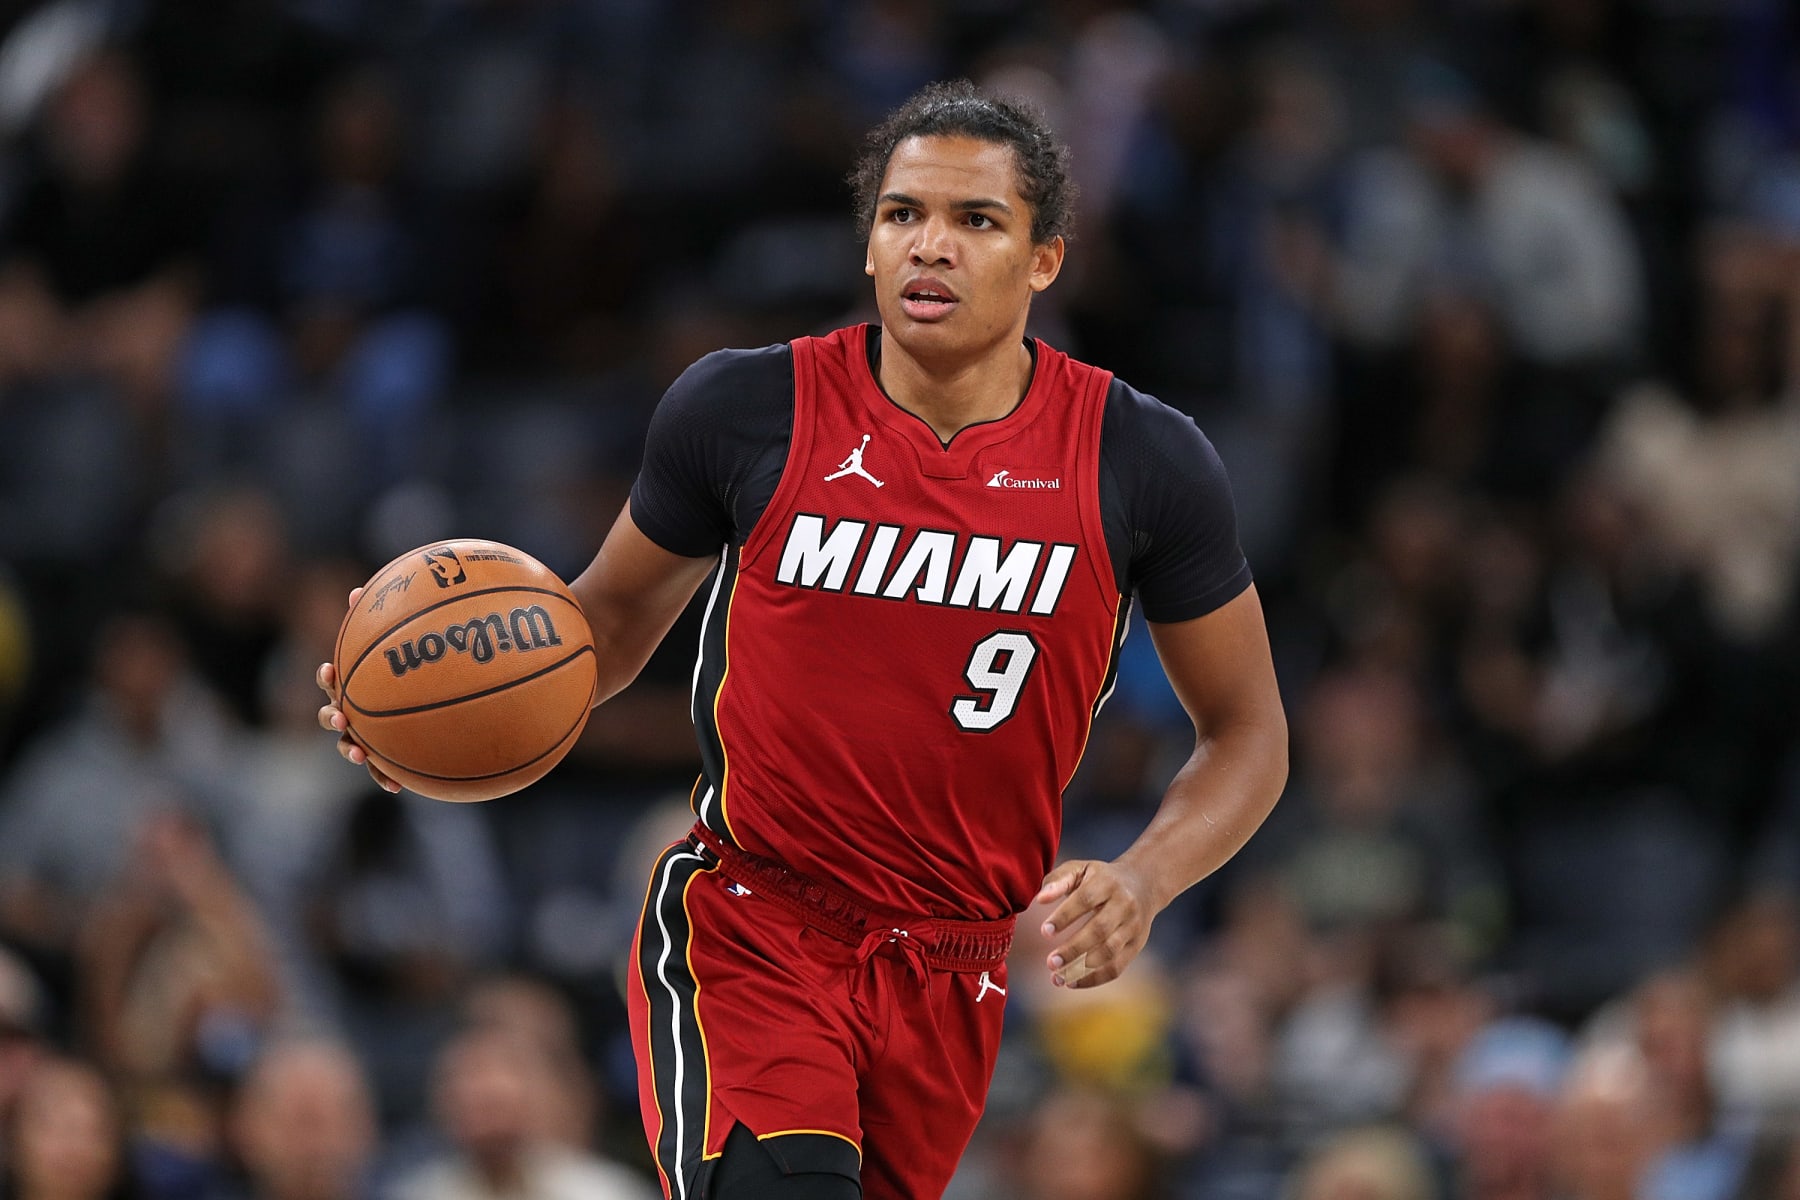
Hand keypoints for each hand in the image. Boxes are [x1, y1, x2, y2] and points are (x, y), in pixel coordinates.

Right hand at [316, 587, 399, 793]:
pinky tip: (397, 787)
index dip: (328, 675)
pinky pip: (380, 770)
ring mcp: (364, 736)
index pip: (332, 678)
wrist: (430, 708)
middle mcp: (352, 710)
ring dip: (350, 750)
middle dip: (332, 717)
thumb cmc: (408, 670)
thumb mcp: (400, 644)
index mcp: (353, 685)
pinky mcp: (382, 757)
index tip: (332, 670)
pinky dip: (384, 778)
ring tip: (361, 754)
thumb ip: (380, 620)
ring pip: (349, 746)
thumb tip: (359, 590)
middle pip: (331, 715)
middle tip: (343, 716)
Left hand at [1034, 859, 1155, 988]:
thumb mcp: (1081, 869)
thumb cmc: (1100, 878)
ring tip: (1058, 978)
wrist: (1144, 883)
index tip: (1044, 931)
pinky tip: (1073, 982)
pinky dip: (1094, 979)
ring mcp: (1133, 926)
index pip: (1085, 899)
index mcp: (1107, 882)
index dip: (1065, 916)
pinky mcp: (1137, 944)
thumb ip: (1058, 881)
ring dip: (1082, 969)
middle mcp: (1124, 904)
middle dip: (1073, 949)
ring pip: (1109, 952)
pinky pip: (1117, 967)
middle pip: (1099, 930)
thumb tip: (1039, 900)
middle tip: (1051, 962)